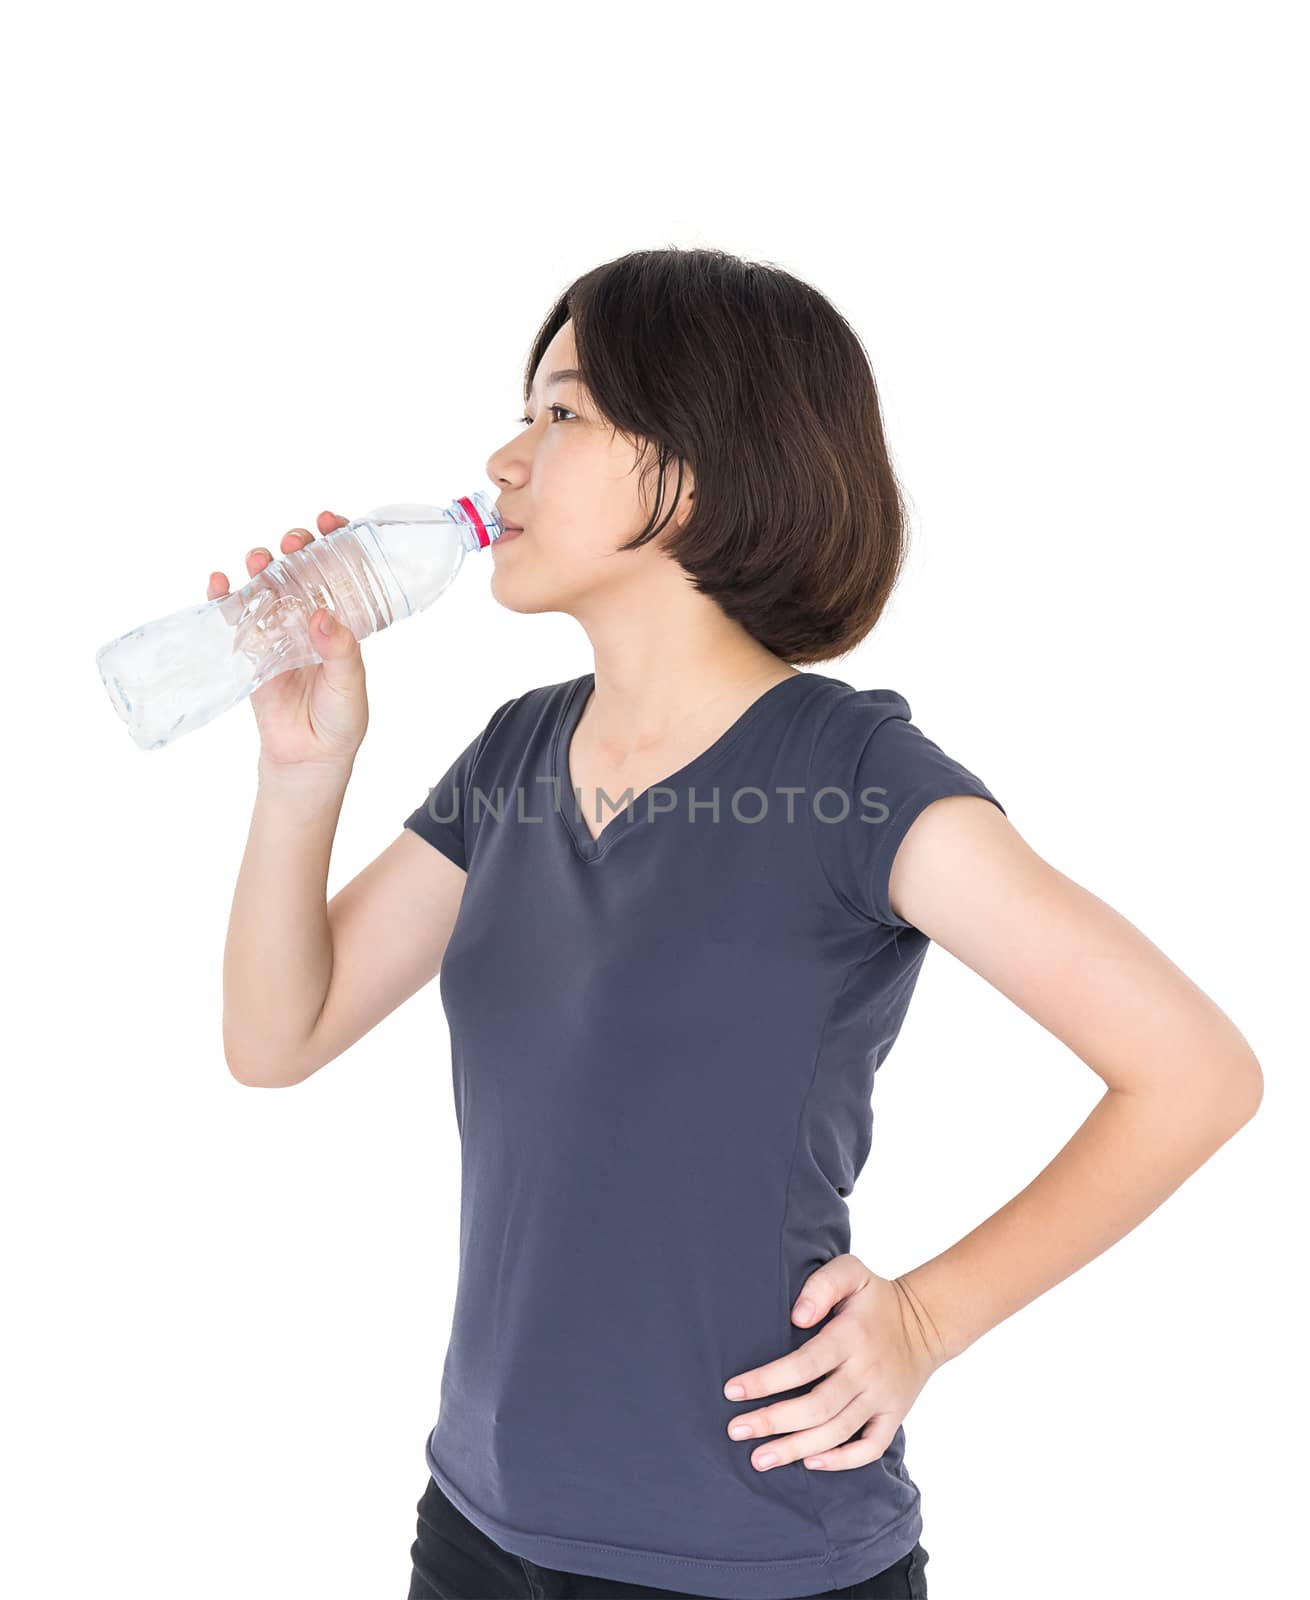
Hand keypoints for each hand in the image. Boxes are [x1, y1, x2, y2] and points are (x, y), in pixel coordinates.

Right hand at [206, 511, 368, 771]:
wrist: (307, 760)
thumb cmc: (339, 723)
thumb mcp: (350, 687)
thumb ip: (340, 654)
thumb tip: (323, 618)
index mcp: (341, 622)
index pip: (339, 571)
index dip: (335, 542)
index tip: (329, 522)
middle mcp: (309, 620)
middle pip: (300, 570)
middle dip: (295, 548)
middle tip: (294, 541)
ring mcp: (278, 632)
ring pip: (266, 587)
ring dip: (261, 567)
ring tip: (259, 560)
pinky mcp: (250, 651)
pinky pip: (234, 617)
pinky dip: (223, 597)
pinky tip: (219, 583)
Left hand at [721, 1255, 945, 1472]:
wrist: (926, 1322)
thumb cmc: (875, 1297)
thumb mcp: (851, 1272)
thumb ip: (821, 1286)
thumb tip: (796, 1317)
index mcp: (851, 1337)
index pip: (804, 1365)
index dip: (767, 1381)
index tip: (732, 1390)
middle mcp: (867, 1372)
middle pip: (816, 1407)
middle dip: (772, 1422)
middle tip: (735, 1430)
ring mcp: (882, 1399)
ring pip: (836, 1433)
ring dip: (795, 1448)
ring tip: (759, 1459)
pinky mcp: (893, 1416)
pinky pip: (869, 1449)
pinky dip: (840, 1461)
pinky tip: (809, 1463)